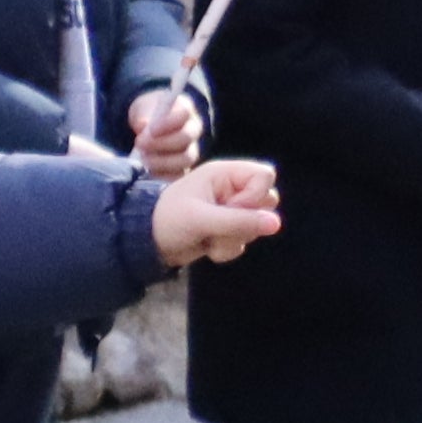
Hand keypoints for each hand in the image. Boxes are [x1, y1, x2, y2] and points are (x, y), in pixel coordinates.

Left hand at [127, 88, 199, 178]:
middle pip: (185, 138)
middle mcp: (192, 131)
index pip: (185, 114)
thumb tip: (143, 125)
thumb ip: (144, 115)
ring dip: (162, 161)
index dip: (169, 122)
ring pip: (185, 159)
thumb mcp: (143, 109)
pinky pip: (180, 176)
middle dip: (161, 143)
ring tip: (143, 159)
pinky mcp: (183, 169)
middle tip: (140, 144)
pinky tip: (149, 173)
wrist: (146, 129)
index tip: (151, 129)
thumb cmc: (147, 114)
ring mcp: (190, 151)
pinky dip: (164, 176)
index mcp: (185, 111)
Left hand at [150, 161, 280, 265]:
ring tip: (208, 239)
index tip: (233, 209)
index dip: (255, 196)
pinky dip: (228, 248)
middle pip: (267, 202)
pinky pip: (246, 240)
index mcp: (224, 174)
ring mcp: (232, 209)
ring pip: (259, 225)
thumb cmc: (167, 219)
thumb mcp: (201, 219)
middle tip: (219, 227)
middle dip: (246, 222)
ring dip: (234, 239)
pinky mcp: (228, 228)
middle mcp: (232, 188)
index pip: (265, 176)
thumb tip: (276, 224)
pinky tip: (208, 247)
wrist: (146, 242)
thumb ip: (238, 221)